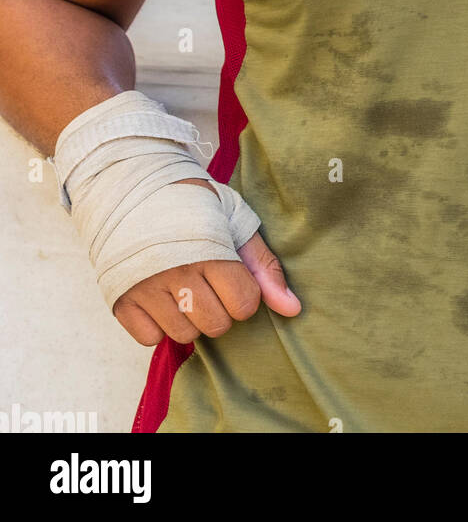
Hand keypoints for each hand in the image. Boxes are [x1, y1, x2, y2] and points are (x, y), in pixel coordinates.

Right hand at [111, 178, 300, 345]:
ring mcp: (146, 287)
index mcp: (210, 250)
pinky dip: (157, 326)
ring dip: (189, 319)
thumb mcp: (236, 221)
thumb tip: (294, 310)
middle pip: (216, 325)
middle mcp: (177, 272)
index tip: (232, 276)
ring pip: (183, 335)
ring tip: (184, 289)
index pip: (244, 305)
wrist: (137, 183)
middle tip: (207, 282)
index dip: (244, 294)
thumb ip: (264, 265)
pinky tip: (160, 299)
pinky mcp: (120, 299)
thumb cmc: (194, 203)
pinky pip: (149, 339)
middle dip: (219, 309)